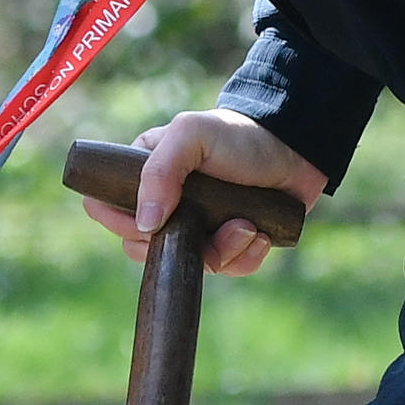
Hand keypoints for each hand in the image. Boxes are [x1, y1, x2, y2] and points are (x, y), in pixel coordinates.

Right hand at [82, 110, 323, 281]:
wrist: (296, 148)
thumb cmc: (238, 136)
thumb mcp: (191, 135)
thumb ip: (159, 171)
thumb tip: (144, 224)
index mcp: (146, 175)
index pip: (107, 208)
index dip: (120, 223)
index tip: (151, 225)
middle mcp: (168, 205)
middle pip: (144, 248)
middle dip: (178, 244)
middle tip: (209, 224)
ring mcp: (198, 227)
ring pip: (189, 265)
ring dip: (221, 252)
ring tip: (247, 226)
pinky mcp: (230, 244)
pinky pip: (227, 270)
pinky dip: (245, 258)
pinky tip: (260, 235)